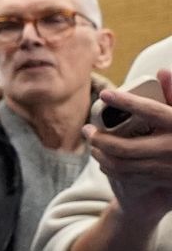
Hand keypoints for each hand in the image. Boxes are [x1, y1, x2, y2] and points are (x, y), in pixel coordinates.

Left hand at [88, 70, 171, 221]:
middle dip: (100, 139)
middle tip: (87, 130)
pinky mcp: (160, 178)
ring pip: (123, 164)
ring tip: (92, 144)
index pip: (151, 111)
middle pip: (126, 146)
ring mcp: (165, 167)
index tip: (105, 94)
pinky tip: (103, 160)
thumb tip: (161, 72)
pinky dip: (111, 168)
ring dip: (101, 155)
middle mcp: (171, 147)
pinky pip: (129, 176)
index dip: (127, 102)